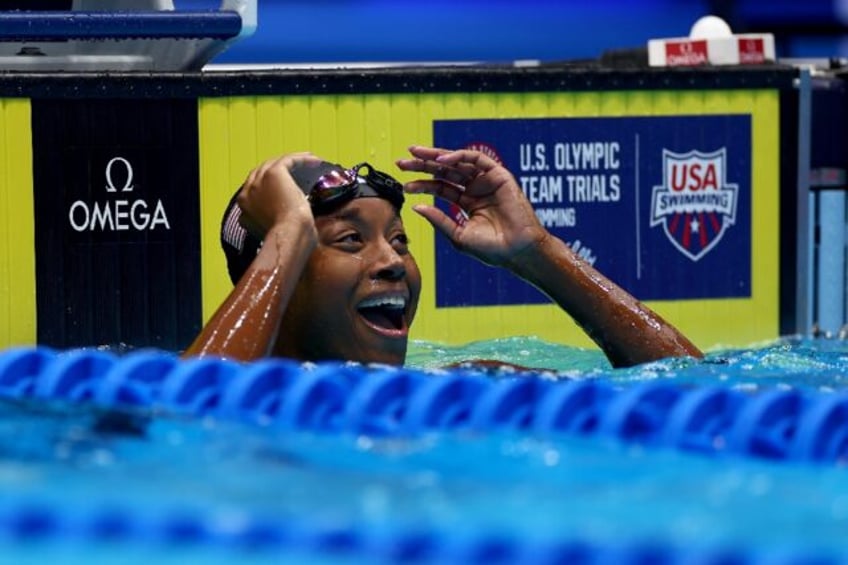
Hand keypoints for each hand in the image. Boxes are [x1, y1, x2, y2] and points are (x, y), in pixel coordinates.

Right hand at [237, 152, 321, 237]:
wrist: (288, 237)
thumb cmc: (286, 241)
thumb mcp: (273, 233)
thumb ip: (273, 223)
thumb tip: (285, 220)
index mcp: (244, 208)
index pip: (255, 189)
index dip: (269, 185)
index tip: (286, 186)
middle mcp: (247, 192)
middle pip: (261, 172)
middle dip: (279, 169)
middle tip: (298, 170)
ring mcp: (258, 182)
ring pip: (274, 164)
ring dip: (292, 161)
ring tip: (309, 162)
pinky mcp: (273, 173)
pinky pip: (288, 160)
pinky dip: (301, 159)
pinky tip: (314, 160)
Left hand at [396, 145, 546, 267]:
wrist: (517, 251)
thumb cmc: (491, 249)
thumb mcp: (458, 235)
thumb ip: (439, 220)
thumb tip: (416, 207)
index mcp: (466, 202)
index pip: (440, 187)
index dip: (421, 184)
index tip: (403, 185)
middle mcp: (475, 188)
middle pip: (445, 171)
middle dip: (423, 165)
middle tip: (402, 162)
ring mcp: (487, 181)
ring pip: (458, 162)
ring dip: (436, 156)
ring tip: (416, 155)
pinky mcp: (499, 175)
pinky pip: (477, 159)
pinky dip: (459, 156)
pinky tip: (441, 160)